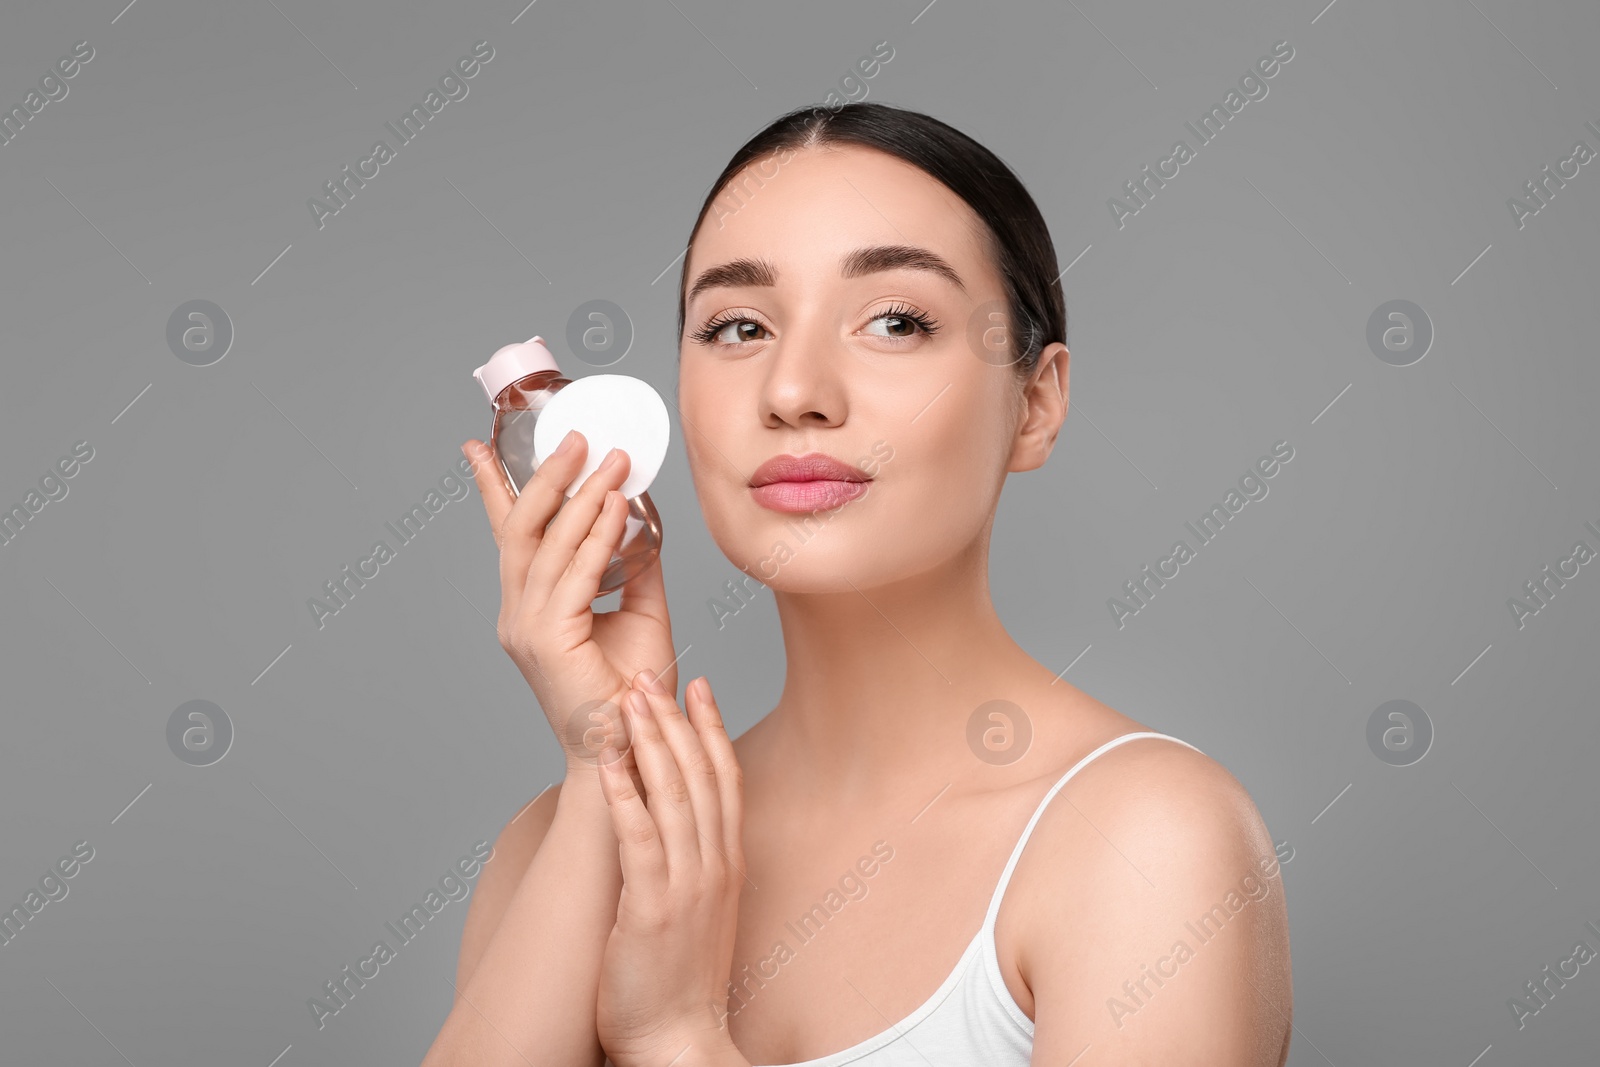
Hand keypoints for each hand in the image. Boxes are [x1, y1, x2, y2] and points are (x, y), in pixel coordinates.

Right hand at [463, 431, 677, 776]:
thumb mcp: (638, 612)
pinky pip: (575, 574)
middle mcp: (517, 615)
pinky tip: (618, 507)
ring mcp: (526, 628)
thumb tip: (644, 520)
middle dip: (546, 478)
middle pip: (520, 529)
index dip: (493, 490)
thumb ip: (634, 566)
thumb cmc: (633, 692)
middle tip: (575, 436)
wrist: (630, 750)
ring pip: (547, 545)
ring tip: (611, 460)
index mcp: (528, 608)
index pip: (508, 537)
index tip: (479, 446)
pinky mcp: (547, 640)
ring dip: (581, 496)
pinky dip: (597, 535)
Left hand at [595, 673, 748, 1066]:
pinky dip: (625, 791)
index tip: (698, 684)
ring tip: (631, 695)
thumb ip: (691, 861)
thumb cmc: (680, 980)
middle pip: (700, 773)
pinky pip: (639, 836)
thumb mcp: (699, 909)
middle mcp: (714, 865)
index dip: (711, 726)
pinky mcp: (651, 907)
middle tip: (653, 672)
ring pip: (673, 793)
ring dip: (650, 739)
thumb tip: (672, 822)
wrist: (680, 1039)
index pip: (726, 777)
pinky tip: (610, 760)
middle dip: (675, 717)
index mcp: (728, 862)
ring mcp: (686, 884)